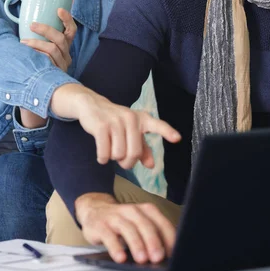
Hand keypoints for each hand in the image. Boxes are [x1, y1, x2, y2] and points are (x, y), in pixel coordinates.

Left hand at [21, 8, 76, 72]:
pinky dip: (37, 56)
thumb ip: (38, 38)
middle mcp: (66, 55)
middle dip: (46, 30)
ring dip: (37, 43)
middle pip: (60, 39)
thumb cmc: (38, 62)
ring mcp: (62, 65)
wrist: (41, 87)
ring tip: (23, 42)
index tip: (58, 10)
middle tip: (32, 25)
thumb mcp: (42, 49)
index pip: (71, 30)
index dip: (67, 19)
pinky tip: (28, 55)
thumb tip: (24, 24)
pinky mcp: (56, 74)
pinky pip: (47, 62)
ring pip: (53, 50)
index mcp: (65, 46)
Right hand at [51, 84, 181, 168]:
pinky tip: (101, 155)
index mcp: (142, 119)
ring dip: (112, 158)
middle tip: (121, 160)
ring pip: (118, 155)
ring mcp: (116, 121)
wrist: (92, 105)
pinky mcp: (101, 126)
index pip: (158, 125)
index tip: (177, 138)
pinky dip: (102, 158)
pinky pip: (105, 153)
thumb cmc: (116, 122)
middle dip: (127, 163)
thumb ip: (142, 148)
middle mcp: (131, 118)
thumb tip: (151, 165)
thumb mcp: (131, 132)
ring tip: (110, 150)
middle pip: (134, 153)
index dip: (167, 132)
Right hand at [76, 193, 175, 263]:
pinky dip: (115, 247)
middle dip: (153, 241)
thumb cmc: (123, 222)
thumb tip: (167, 257)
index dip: (168, 238)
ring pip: (128, 229)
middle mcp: (131, 211)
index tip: (173, 253)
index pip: (161, 223)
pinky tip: (120, 258)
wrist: (94, 210)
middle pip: (145, 224)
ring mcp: (115, 217)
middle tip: (158, 258)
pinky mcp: (100, 225)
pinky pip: (108, 236)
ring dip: (136, 244)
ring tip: (142, 260)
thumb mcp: (138, 224)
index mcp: (145, 210)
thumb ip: (152, 235)